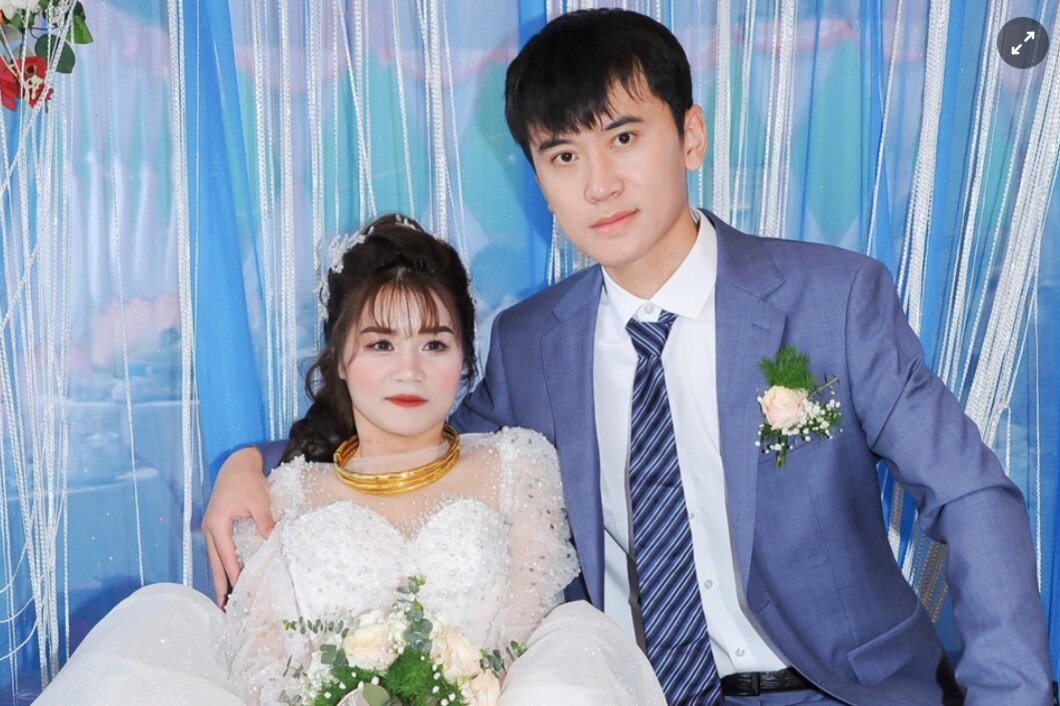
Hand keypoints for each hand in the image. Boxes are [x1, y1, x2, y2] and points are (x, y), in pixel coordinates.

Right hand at [202, 446, 273, 607]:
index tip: (238, 592)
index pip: (225, 555)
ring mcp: (211, 527)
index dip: (232, 574)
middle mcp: (210, 528)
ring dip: (218, 576)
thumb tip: (273, 540)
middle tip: (222, 607)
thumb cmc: (247, 480)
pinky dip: (221, 563)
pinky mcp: (216, 524)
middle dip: (218, 584)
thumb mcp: (258, 501)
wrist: (237, 463)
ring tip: (222, 597)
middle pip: (214, 562)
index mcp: (217, 524)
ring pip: (213, 557)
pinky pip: (218, 549)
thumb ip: (264, 521)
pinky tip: (227, 573)